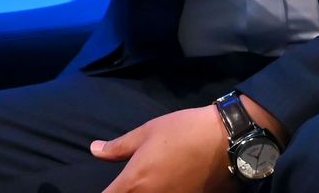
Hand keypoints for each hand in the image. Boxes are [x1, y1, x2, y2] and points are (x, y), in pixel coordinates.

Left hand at [91, 106, 235, 192]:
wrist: (225, 139)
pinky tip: (171, 186)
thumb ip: (118, 147)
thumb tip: (94, 149)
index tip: (111, 187)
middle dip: (127, 192)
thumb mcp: (147, 132)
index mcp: (134, 182)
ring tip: (153, 183)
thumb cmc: (183, 131)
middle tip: (134, 182)